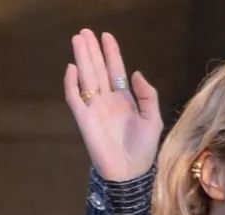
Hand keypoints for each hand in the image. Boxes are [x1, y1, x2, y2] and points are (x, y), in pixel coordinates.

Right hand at [64, 30, 162, 181]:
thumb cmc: (143, 148)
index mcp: (124, 99)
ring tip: (78, 40)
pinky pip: (75, 98)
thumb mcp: (153, 119)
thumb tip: (135, 72)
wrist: (129, 172)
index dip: (111, 53)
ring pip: (86, 78)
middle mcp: (107, 100)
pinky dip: (72, 83)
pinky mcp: (83, 119)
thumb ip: (147, 95)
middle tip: (85, 32)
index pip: (115, 70)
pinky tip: (72, 68)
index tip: (107, 36)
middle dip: (92, 50)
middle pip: (98, 69)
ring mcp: (94, 108)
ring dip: (82, 59)